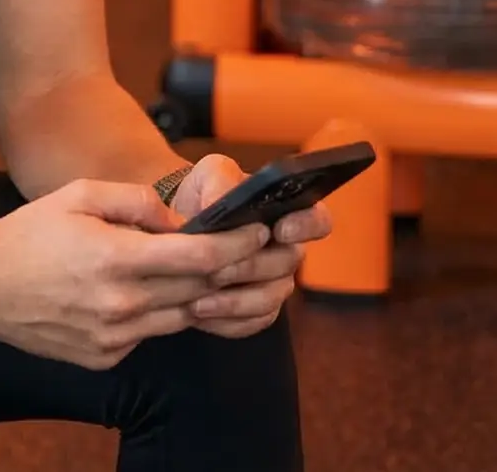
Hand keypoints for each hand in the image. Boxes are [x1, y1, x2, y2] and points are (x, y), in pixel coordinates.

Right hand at [0, 178, 270, 369]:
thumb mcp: (79, 195)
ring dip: (198, 295)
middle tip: (250, 249)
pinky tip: (147, 291)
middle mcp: (119, 305)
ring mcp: (112, 338)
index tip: (258, 231)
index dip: (238, 245)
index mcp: (115, 259)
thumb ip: (135, 201)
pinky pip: (149, 334)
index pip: (199, 258)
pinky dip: (158, 313)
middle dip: (230, 269)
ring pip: (180, 318)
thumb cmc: (28, 233)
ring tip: (204, 269)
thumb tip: (178, 220)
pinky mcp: (104, 358)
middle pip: (199, 291)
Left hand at [169, 154, 331, 339]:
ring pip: (269, 299)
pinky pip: (251, 323)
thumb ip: (219, 179)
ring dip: (234, 301)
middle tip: (216, 270)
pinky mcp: (257, 311)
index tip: (281, 229)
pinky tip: (198, 313)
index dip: (306, 226)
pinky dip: (225, 321)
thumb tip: (219, 202)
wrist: (178, 224)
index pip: (318, 220)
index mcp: (287, 212)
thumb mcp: (209, 173)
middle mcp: (287, 250)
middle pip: (288, 263)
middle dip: (251, 267)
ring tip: (198, 300)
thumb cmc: (204, 193)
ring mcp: (275, 283)